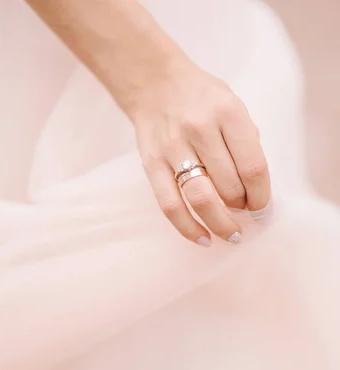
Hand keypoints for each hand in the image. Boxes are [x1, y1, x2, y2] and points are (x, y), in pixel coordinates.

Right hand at [131, 61, 270, 245]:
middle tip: (245, 213)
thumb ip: (246, 141)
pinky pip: (170, 206)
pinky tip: (203, 238)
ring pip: (202, 199)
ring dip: (220, 224)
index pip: (253, 167)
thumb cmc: (200, 98)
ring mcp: (173, 148)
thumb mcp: (233, 104)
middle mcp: (200, 129)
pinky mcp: (152, 165)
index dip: (262, 195)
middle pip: (230, 186)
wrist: (154, 83)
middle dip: (243, 208)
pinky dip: (188, 228)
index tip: (263, 207)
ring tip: (231, 234)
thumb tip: (255, 188)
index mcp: (228, 113)